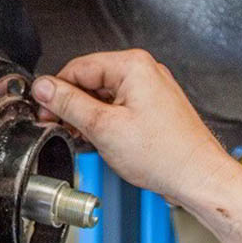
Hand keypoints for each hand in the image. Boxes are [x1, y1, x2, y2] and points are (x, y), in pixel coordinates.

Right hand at [33, 49, 236, 205]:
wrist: (198, 177)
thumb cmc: (166, 154)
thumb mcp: (103, 127)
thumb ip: (68, 104)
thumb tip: (44, 88)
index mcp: (132, 65)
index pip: (77, 68)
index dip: (55, 92)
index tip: (43, 110)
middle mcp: (143, 71)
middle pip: (89, 81)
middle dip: (72, 106)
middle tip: (60, 127)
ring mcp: (149, 89)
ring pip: (102, 96)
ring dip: (87, 116)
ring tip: (84, 138)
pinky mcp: (152, 107)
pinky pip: (118, 107)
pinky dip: (104, 122)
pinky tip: (101, 140)